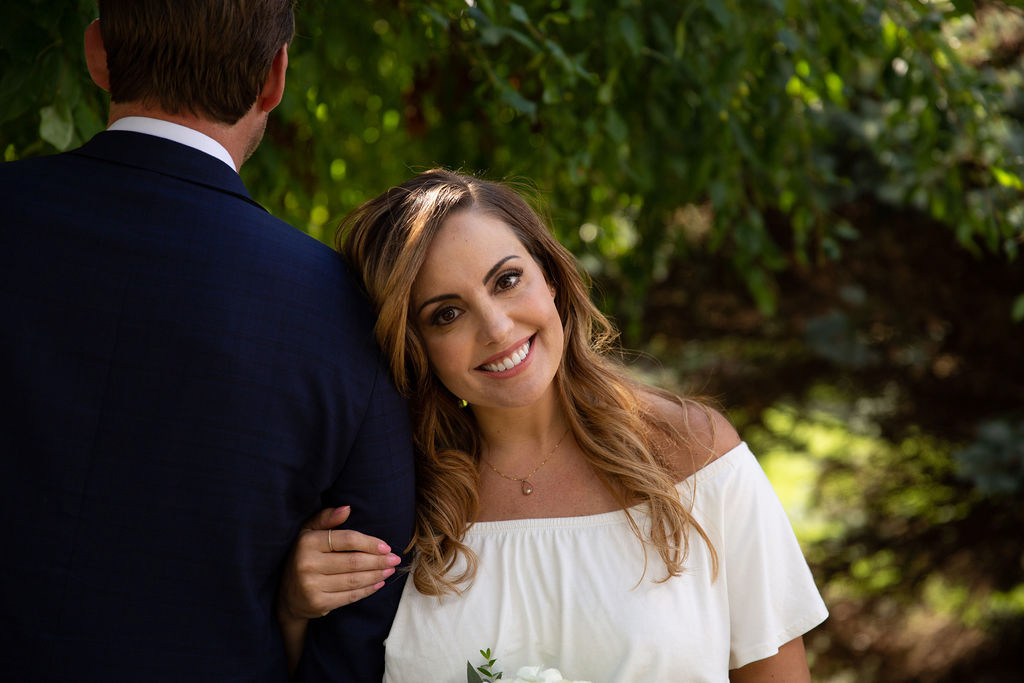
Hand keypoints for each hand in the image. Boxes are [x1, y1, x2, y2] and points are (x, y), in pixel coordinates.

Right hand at [277, 506, 401, 620]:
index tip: (386, 547)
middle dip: (378, 560)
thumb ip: (326, 518)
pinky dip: (367, 590)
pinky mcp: (317, 603)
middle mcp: (307, 564)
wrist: (287, 594)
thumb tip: (347, 508)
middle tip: (395, 559)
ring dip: (376, 575)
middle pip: (353, 561)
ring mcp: (311, 586)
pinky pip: (349, 596)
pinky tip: (378, 583)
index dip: (369, 543)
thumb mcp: (308, 533)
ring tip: (389, 570)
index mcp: (307, 542)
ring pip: (354, 580)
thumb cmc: (303, 556)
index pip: (346, 540)